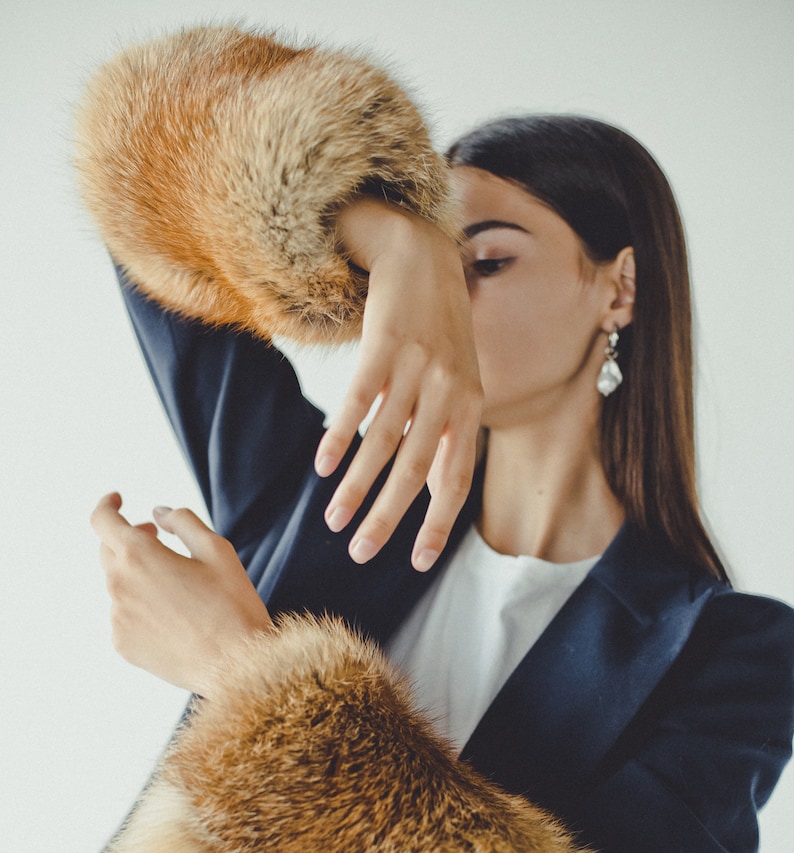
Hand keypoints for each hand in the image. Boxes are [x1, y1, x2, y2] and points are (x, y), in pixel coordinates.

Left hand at [90, 494, 272, 695]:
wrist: (236, 668)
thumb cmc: (232, 606)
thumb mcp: (218, 551)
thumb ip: (183, 522)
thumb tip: (158, 514)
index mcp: (139, 555)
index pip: (102, 520)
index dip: (107, 505)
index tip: (118, 501)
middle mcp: (119, 585)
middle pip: (109, 551)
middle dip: (130, 540)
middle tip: (160, 542)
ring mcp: (117, 617)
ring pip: (119, 585)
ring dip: (138, 577)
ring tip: (178, 590)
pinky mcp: (122, 644)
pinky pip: (124, 616)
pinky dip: (141, 608)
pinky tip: (174, 619)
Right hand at [315, 200, 482, 571]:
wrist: (423, 255)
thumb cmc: (441, 329)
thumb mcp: (460, 381)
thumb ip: (450, 434)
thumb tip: (440, 493)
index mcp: (470, 407)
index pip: (456, 478)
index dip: (437, 523)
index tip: (418, 563)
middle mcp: (448, 392)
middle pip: (415, 470)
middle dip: (387, 518)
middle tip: (362, 554)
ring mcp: (416, 368)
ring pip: (383, 442)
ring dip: (356, 487)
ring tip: (335, 521)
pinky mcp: (383, 345)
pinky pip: (359, 402)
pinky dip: (340, 437)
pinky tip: (323, 468)